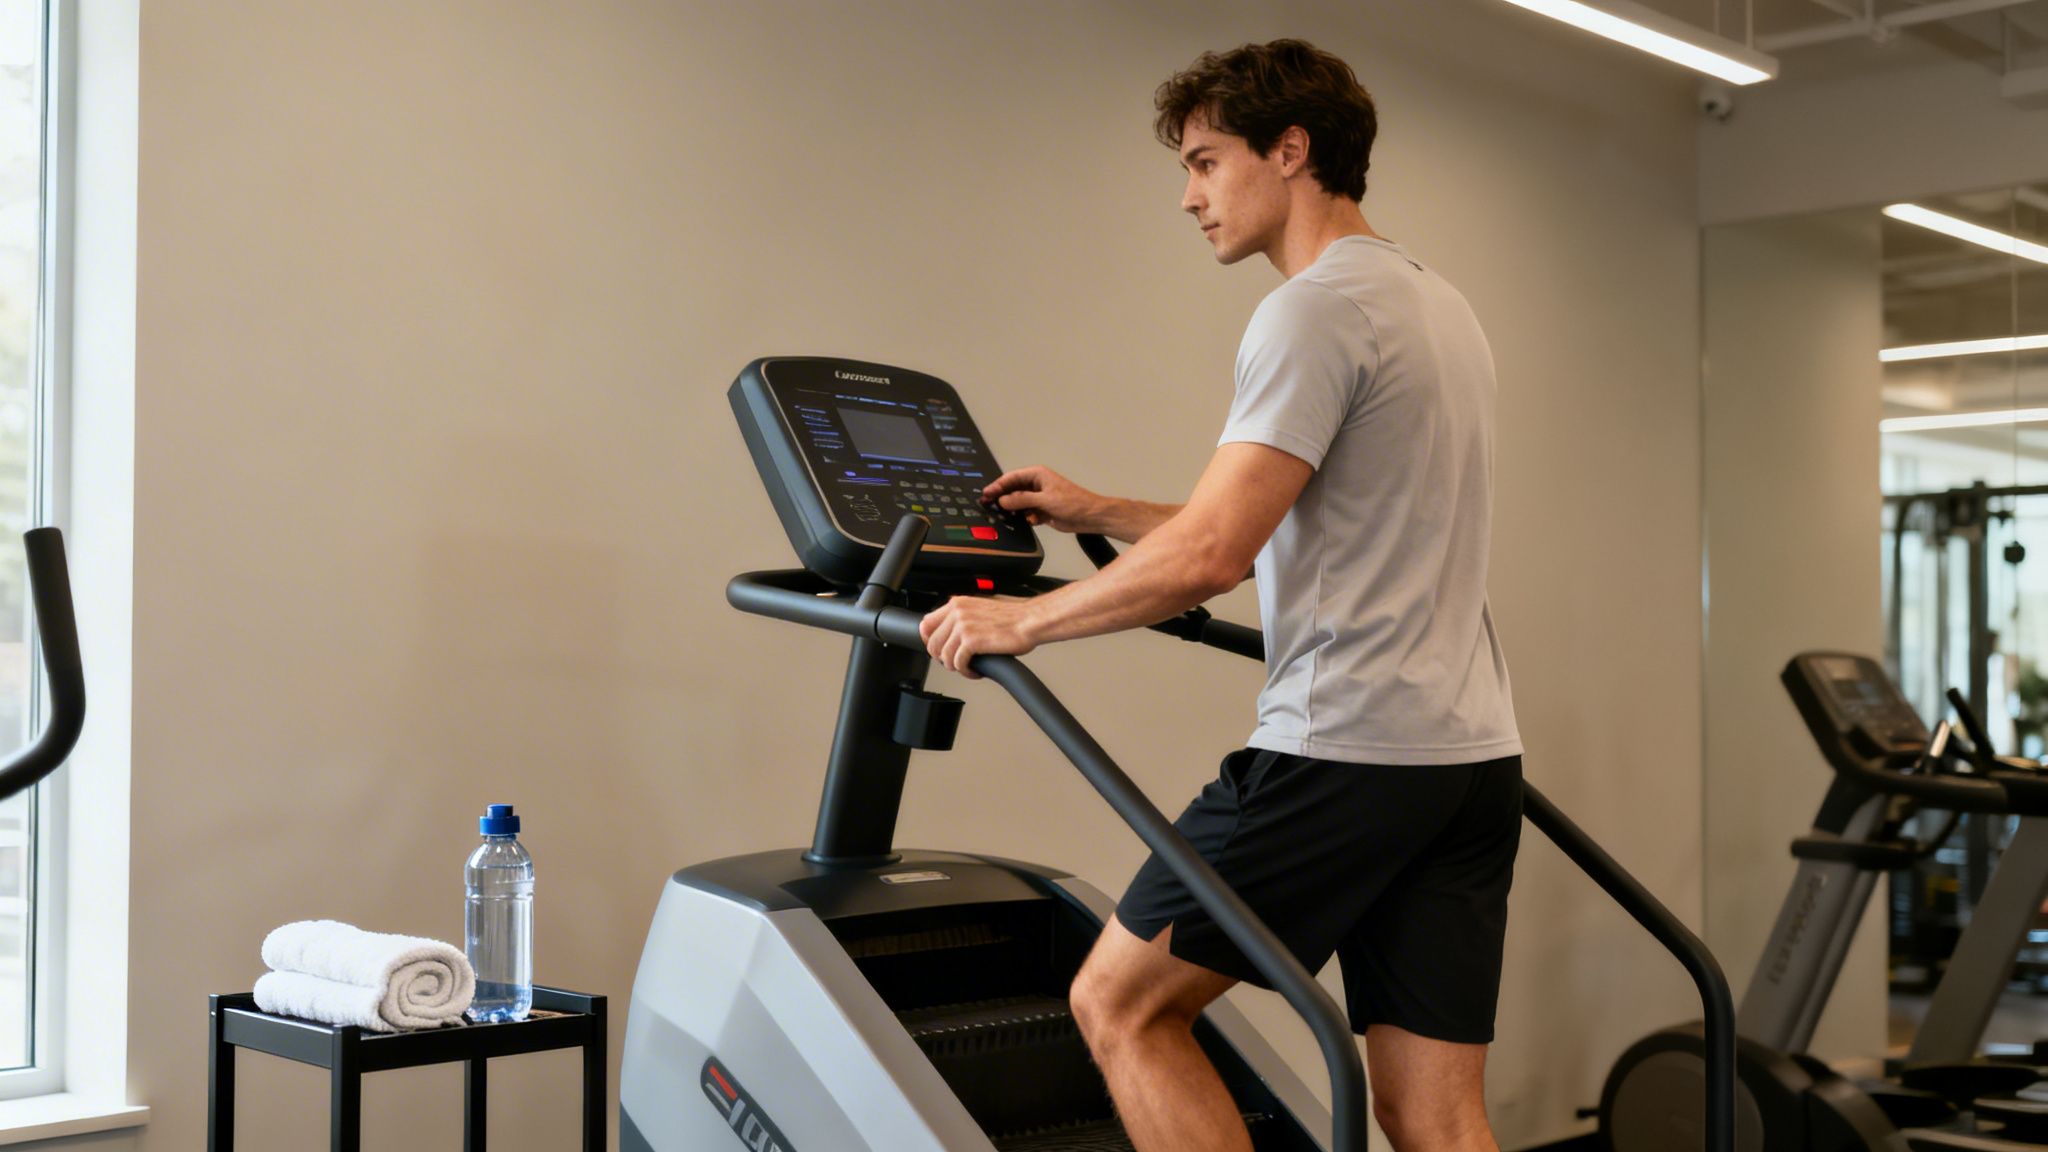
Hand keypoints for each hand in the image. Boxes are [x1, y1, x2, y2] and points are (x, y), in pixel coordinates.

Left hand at [919, 595, 1037, 677]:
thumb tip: (953, 632)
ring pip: (944, 656)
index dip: (929, 641)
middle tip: (956, 663)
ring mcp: (963, 626)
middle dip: (942, 658)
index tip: (938, 650)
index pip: (926, 623)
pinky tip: (976, 671)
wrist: (1031, 621)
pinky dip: (966, 672)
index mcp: (958, 603)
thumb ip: (964, 616)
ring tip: (968, 668)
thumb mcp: (981, 608)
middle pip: (932, 643)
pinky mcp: (971, 641)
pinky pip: (958, 663)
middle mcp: (957, 612)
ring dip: (955, 667)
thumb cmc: (1014, 617)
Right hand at [981, 466, 1102, 534]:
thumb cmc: (1072, 502)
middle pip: (1012, 490)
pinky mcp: (1042, 511)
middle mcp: (1036, 485)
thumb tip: (1003, 501)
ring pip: (1018, 503)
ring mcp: (1038, 498)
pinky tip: (1031, 521)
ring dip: (1014, 510)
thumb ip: (1022, 500)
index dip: (997, 486)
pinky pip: (1027, 513)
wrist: (1089, 517)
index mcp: (1037, 475)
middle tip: (988, 506)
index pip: (1011, 478)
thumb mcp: (1045, 500)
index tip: (985, 494)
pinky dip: (1027, 518)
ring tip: (1006, 516)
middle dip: (1002, 498)